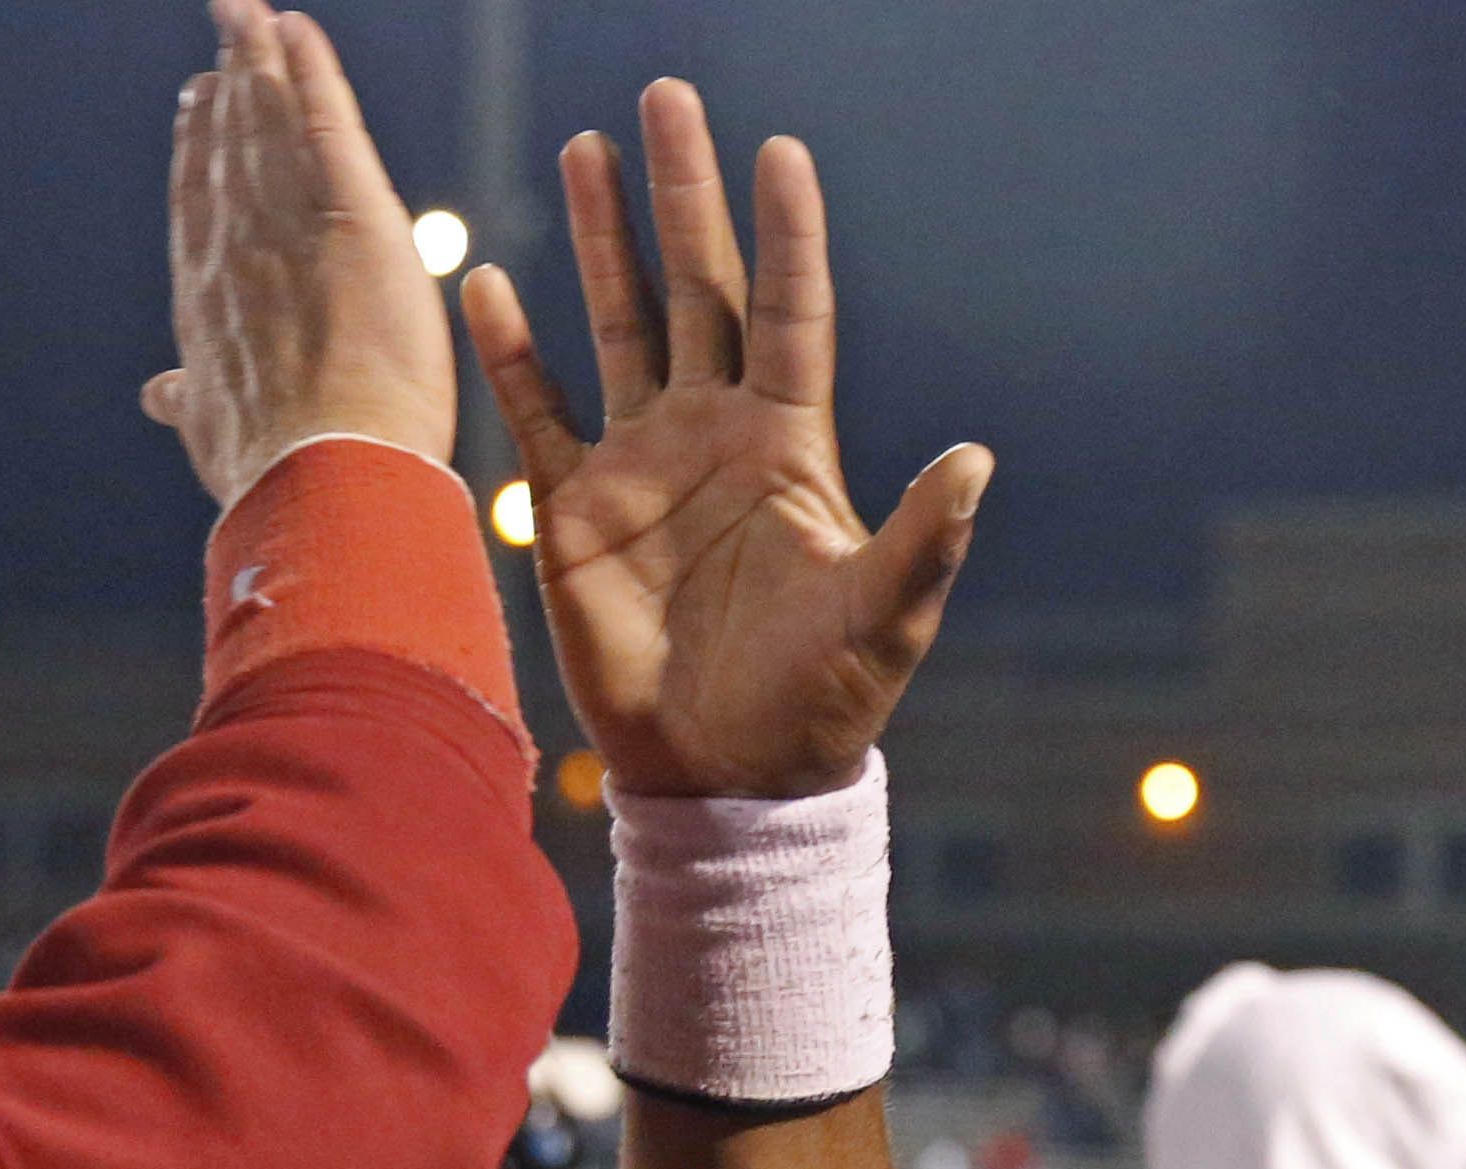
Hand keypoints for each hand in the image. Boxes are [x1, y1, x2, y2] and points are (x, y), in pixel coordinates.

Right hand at [140, 0, 459, 504]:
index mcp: (208, 306)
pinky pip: (328, 122)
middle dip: (227, 93)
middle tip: (228, 38)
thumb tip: (156, 392)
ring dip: (259, 64)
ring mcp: (288, 225)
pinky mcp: (354, 214)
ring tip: (249, 15)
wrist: (324, 479)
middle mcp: (236, 251)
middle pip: (229, 152)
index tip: (196, 109)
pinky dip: (311, 71)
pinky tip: (295, 28)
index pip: (200, 211)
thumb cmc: (278, 479)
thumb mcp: (216, 436)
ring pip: (270, 125)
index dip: (197, 155)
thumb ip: (190, 402)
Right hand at [469, 81, 988, 796]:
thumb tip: (976, 459)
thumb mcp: (885, 618)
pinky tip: (488, 281)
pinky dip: (511, 350)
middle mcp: (713, 433)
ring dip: (601, 239)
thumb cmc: (820, 702)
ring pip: (619, 322)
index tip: (781, 151)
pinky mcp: (573, 510)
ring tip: (587, 146)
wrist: (728, 774)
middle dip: (682, 194)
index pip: (786, 313)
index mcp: (788, 445)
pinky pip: (536, 410)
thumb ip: (923, 538)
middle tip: (667, 97)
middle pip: (697, 287)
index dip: (784, 235)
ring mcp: (640, 463)